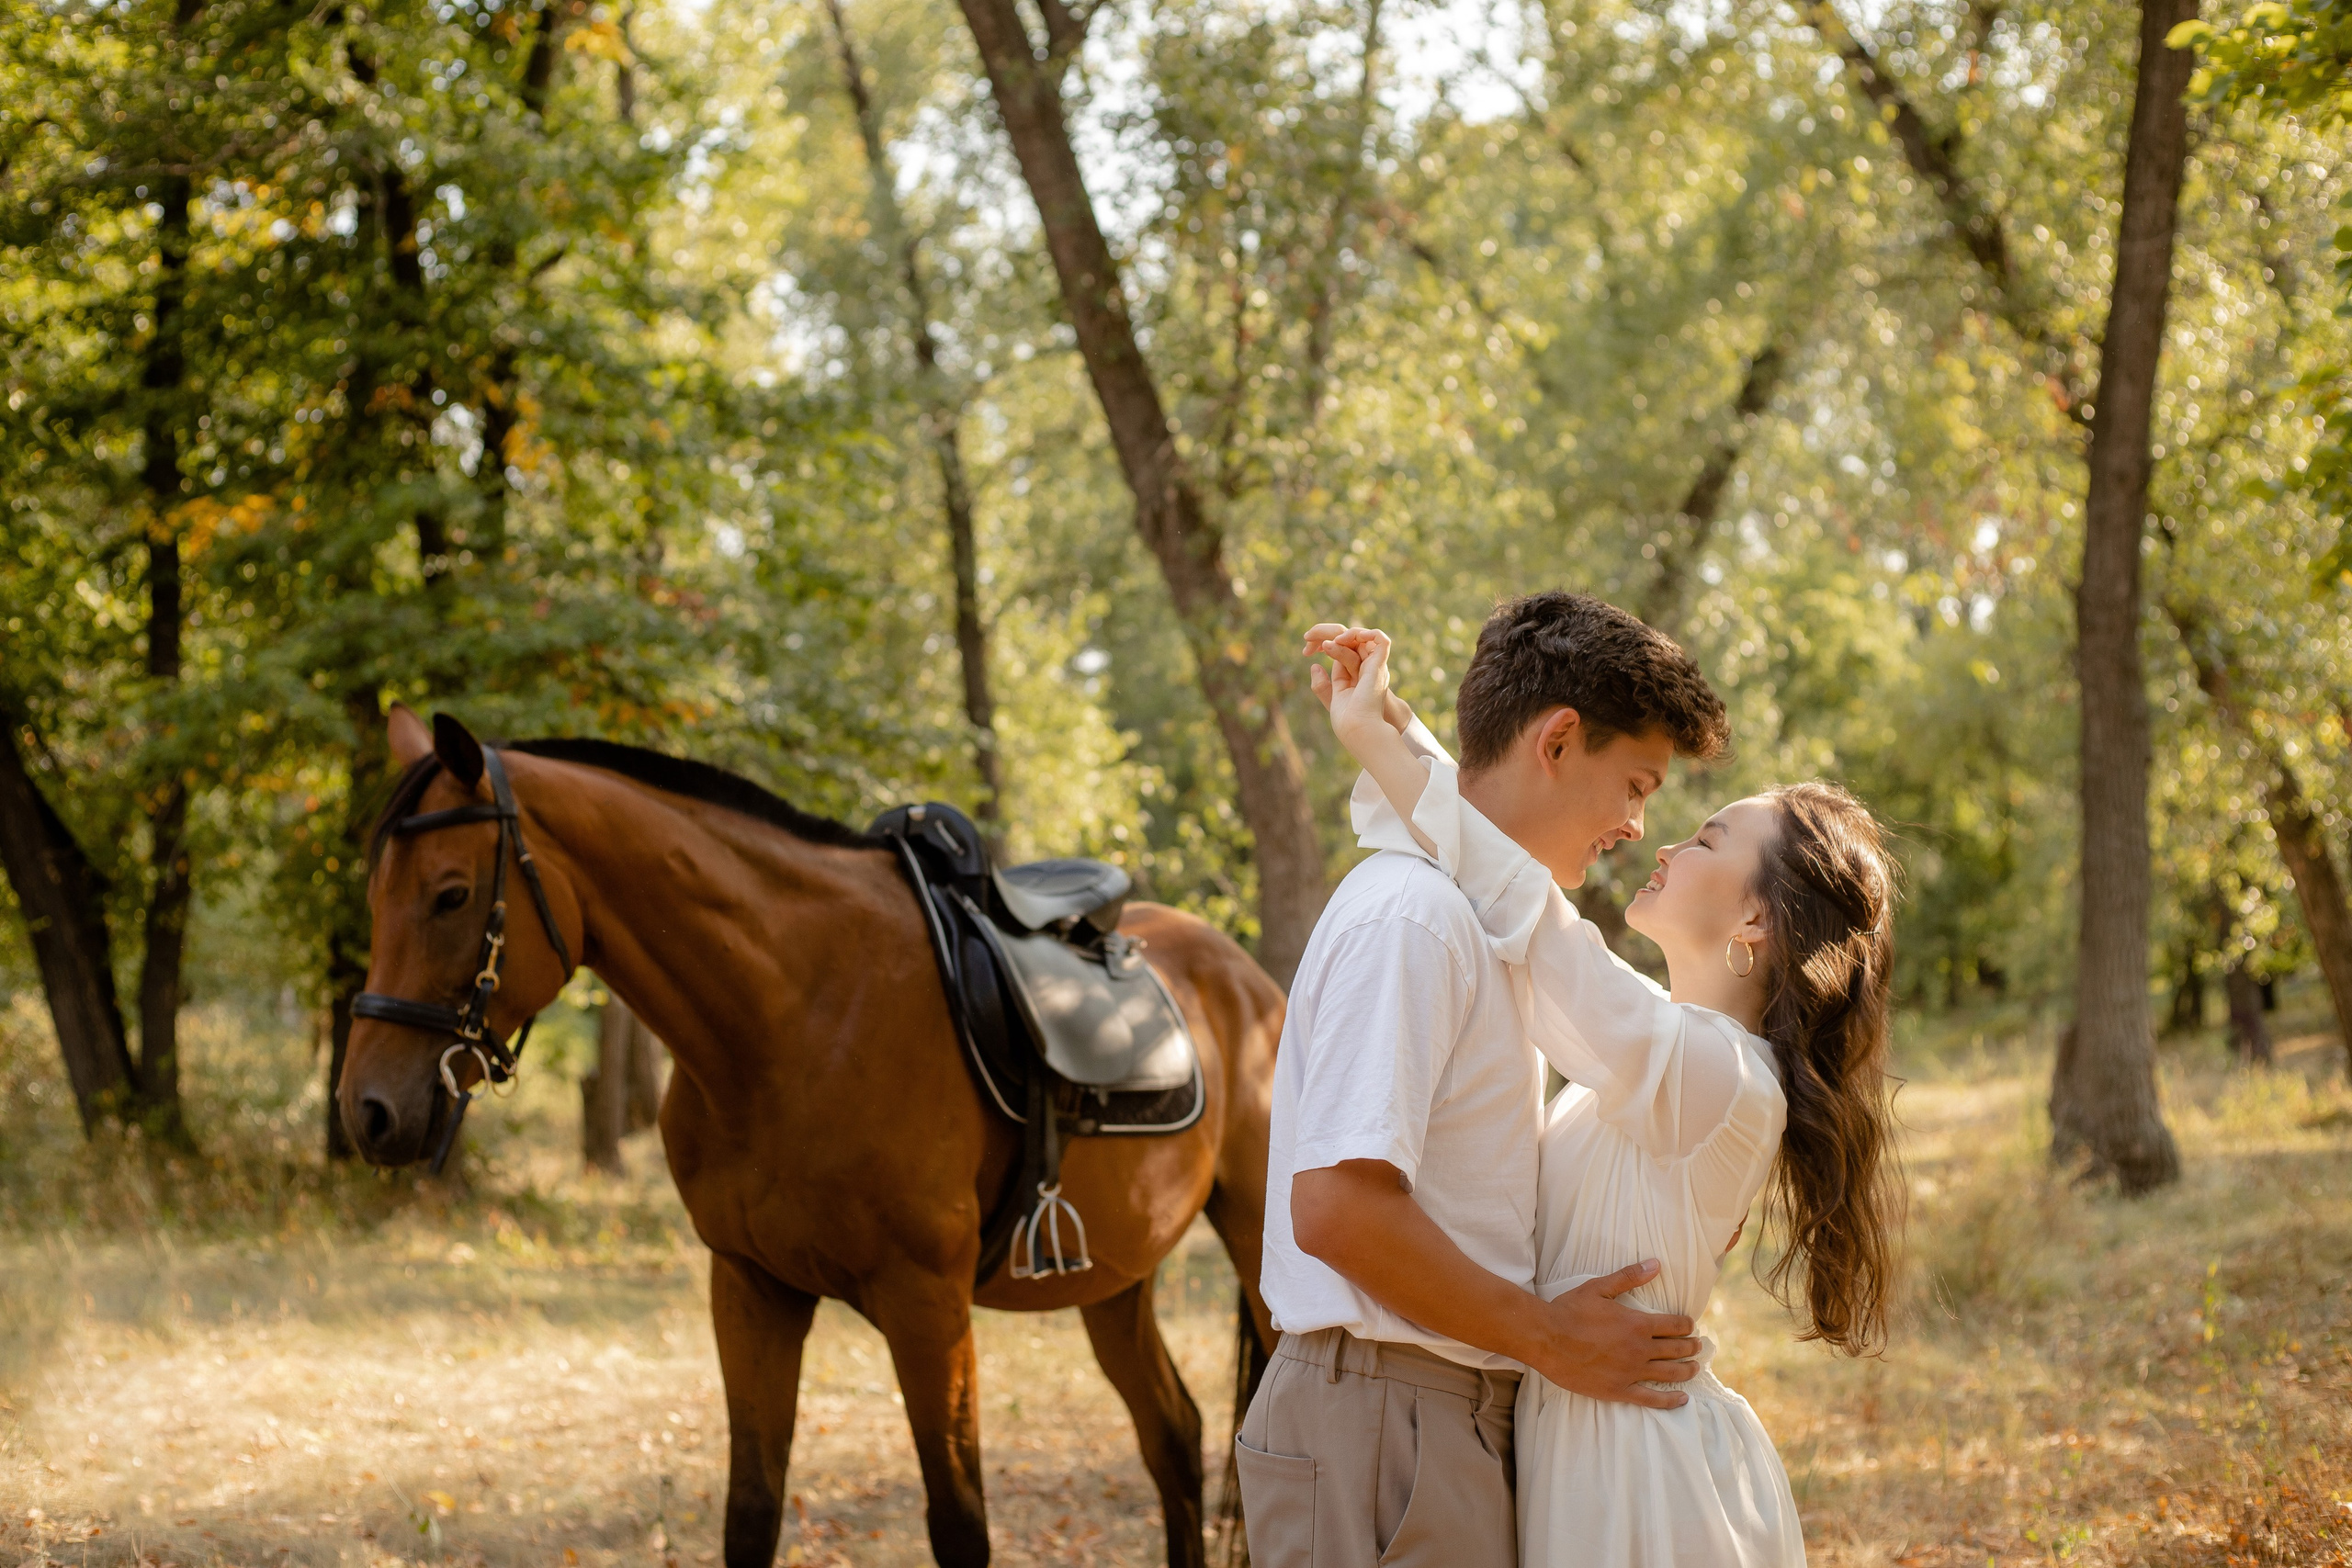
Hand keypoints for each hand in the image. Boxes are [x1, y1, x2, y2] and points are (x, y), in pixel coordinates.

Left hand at [1300, 622, 1413, 731]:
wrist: (1359, 728)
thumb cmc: (1349, 720)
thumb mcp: (1331, 700)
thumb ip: (1322, 686)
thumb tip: (1314, 666)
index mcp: (1353, 672)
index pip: (1340, 647)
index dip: (1322, 642)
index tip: (1305, 651)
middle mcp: (1363, 665)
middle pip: (1348, 637)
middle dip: (1325, 633)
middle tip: (1307, 637)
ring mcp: (1372, 664)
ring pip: (1358, 637)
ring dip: (1338, 634)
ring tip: (1325, 645)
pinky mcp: (1378, 665)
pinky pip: (1380, 640)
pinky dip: (1368, 633)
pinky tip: (1344, 638)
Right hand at [1527, 1260, 1699, 1408]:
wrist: (1545, 1339)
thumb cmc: (1569, 1311)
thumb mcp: (1599, 1288)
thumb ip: (1629, 1276)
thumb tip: (1656, 1264)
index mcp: (1637, 1324)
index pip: (1674, 1325)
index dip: (1686, 1325)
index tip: (1690, 1326)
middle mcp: (1639, 1350)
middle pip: (1677, 1350)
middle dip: (1691, 1347)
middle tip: (1698, 1346)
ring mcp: (1631, 1372)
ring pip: (1670, 1374)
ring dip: (1687, 1370)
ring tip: (1695, 1368)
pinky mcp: (1619, 1390)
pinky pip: (1651, 1399)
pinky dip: (1670, 1400)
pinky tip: (1682, 1399)